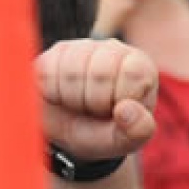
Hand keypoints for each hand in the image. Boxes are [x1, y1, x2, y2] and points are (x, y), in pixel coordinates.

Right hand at [37, 38, 158, 161]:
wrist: (65, 133)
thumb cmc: (100, 132)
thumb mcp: (124, 141)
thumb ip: (138, 130)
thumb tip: (127, 109)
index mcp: (141, 67)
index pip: (133, 72)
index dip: (118, 98)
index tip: (116, 110)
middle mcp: (114, 50)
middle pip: (100, 72)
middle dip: (91, 101)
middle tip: (92, 109)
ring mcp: (82, 48)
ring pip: (70, 71)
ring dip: (69, 97)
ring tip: (76, 102)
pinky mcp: (54, 52)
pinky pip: (47, 70)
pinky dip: (50, 91)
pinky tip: (59, 94)